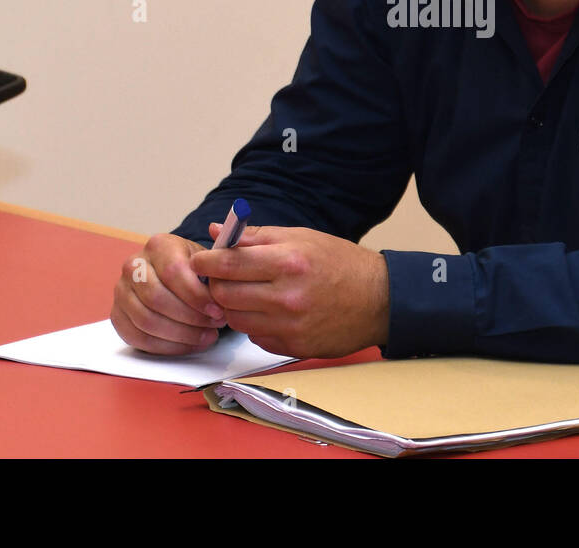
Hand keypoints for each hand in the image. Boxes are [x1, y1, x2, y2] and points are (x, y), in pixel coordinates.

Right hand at [111, 233, 228, 354]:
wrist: (172, 273)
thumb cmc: (194, 268)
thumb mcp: (207, 259)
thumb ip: (216, 267)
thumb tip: (224, 284)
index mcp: (158, 245)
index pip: (173, 272)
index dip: (197, 296)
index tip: (218, 311)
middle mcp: (133, 265)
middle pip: (157, 299)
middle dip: (190, 318)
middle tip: (214, 326)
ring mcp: (121, 291)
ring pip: (147, 321)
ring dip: (181, 335)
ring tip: (207, 336)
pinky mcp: (117, 315)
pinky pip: (139, 337)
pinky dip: (167, 346)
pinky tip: (189, 344)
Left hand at [190, 225, 389, 358]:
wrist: (380, 300)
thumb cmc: (341, 263)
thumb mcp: (302, 238)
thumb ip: (256, 237)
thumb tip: (217, 231)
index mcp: (289, 262)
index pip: (228, 264)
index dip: (206, 261)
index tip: (199, 260)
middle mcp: (287, 296)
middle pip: (224, 295)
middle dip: (215, 285)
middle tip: (222, 277)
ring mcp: (290, 327)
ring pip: (235, 320)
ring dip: (233, 306)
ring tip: (248, 293)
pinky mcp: (294, 348)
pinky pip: (256, 337)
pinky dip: (255, 324)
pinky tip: (269, 311)